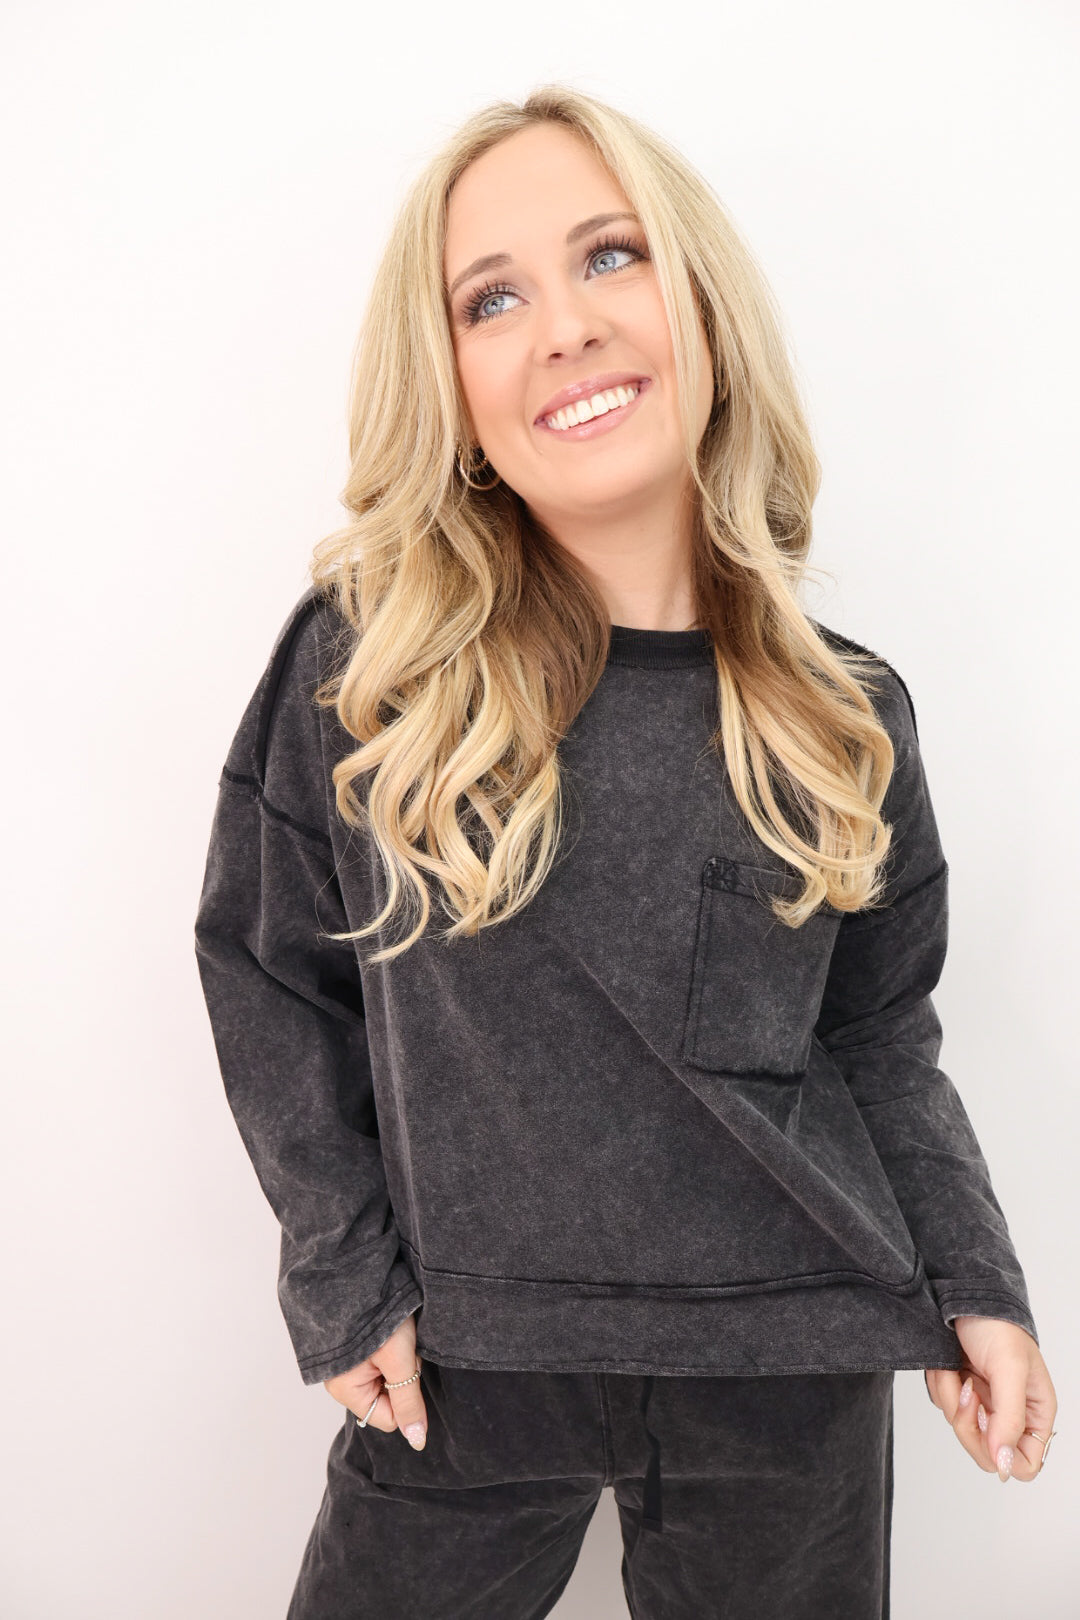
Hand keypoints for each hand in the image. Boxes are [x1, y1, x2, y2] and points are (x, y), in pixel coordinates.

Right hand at [322, 1312, 428, 1450]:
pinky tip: (392, 1332)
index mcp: (345, 1391)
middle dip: (402, 1376)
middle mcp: (342, 1382)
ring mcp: (347, 1365)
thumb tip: (417, 1442)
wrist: (357, 1273)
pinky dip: (393, 1350)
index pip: (389, 1417)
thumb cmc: (377, 1317)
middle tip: (401, 1348)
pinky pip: (382, 1363)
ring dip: (399, 1361)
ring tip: (396, 1336)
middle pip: (389, 1397)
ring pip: (388, 1378)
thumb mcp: (399, 1360)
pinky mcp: (355, 1349)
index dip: (406, 1395)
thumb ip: (408, 1402)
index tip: (406, 1365)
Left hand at [924, 1316, 1056, 1482]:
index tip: (987, 1422)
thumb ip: (1010, 1419)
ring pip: (961, 1427)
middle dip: (969, 1421)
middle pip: (986, 1453)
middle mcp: (1010, 1414)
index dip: (1001, 1455)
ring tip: (959, 1368)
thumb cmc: (997, 1326)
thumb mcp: (1009, 1369)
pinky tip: (950, 1364)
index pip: (1024, 1465)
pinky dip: (942, 1384)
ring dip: (953, 1395)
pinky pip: (944, 1406)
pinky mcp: (960, 1393)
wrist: (963, 1295)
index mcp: (1035, 1414)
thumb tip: (1005, 1465)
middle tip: (968, 1389)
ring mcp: (984, 1405)